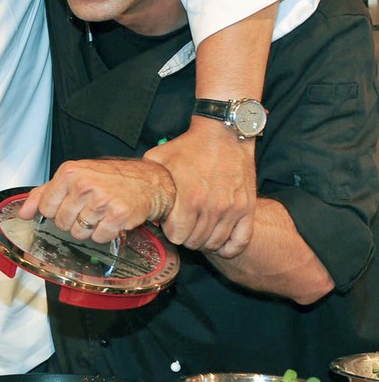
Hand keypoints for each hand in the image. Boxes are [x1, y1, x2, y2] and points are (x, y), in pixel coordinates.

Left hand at [19, 158, 176, 243]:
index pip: (45, 207)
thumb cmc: (110, 178)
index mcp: (69, 173)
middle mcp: (84, 185)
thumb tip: (23, 212)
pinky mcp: (118, 215)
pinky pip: (99, 238)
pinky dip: (105, 233)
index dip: (55, 211)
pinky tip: (112, 220)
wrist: (149, 180)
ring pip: (79, 233)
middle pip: (61, 222)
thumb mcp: (74, 176)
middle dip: (73, 221)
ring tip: (100, 214)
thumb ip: (44, 193)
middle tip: (89, 209)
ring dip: (89, 229)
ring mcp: (101, 200)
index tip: (68, 205)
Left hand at [144, 118, 255, 257]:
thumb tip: (135, 196)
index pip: (177, 236)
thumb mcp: (159, 157)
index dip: (170, 230)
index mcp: (190, 198)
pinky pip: (240, 242)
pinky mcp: (247, 208)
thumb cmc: (190, 146)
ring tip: (198, 228)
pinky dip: (228, 247)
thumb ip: (148, 180)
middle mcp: (213, 207)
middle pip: (195, 242)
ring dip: (204, 240)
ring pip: (215, 244)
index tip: (170, 221)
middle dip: (186, 235)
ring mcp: (233, 209)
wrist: (225, 134)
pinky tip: (219, 240)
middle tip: (184, 224)